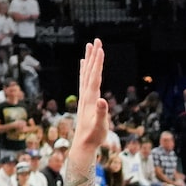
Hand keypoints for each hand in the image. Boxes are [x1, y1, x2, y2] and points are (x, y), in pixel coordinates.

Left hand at [69, 40, 108, 156]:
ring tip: (90, 47)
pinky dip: (85, 71)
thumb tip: (102, 101)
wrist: (83, 145)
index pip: (94, 77)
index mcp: (90, 99)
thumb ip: (101, 113)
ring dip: (88, 60)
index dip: (98, 63)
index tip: (101, 49)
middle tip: (96, 40)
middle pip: (89, 71)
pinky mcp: (85, 101)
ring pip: (86, 74)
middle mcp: (86, 95)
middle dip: (93, 56)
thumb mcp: (100, 126)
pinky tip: (84, 64)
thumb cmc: (93, 137)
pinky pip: (85, 81)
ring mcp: (84, 97)